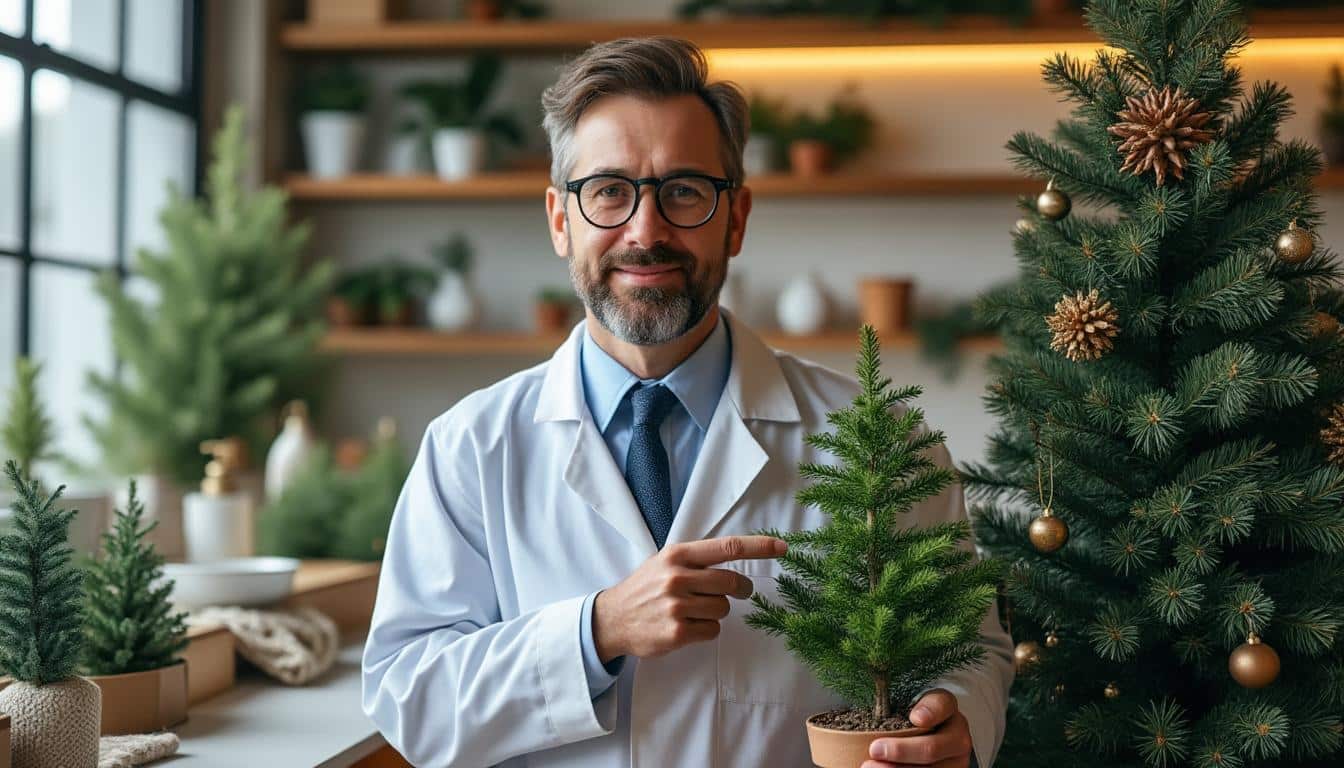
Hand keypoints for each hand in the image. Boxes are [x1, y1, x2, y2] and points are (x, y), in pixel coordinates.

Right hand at [591, 535, 785, 660]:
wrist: (613, 619)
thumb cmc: (645, 588)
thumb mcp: (665, 562)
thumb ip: (697, 559)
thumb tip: (737, 557)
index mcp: (677, 555)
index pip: (727, 547)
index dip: (759, 547)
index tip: (782, 547)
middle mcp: (677, 577)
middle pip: (731, 582)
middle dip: (741, 588)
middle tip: (740, 591)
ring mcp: (677, 606)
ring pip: (723, 609)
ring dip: (717, 611)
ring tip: (695, 610)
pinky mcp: (677, 633)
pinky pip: (713, 631)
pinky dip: (706, 630)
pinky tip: (688, 626)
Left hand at [864, 689, 972, 767]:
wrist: (922, 738)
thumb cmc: (905, 719)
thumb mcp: (902, 706)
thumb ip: (889, 705)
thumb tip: (856, 700)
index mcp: (946, 708)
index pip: (942, 704)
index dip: (930, 711)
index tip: (915, 718)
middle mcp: (956, 735)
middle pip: (932, 747)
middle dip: (902, 750)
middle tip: (875, 749)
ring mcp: (955, 761)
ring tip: (870, 767)